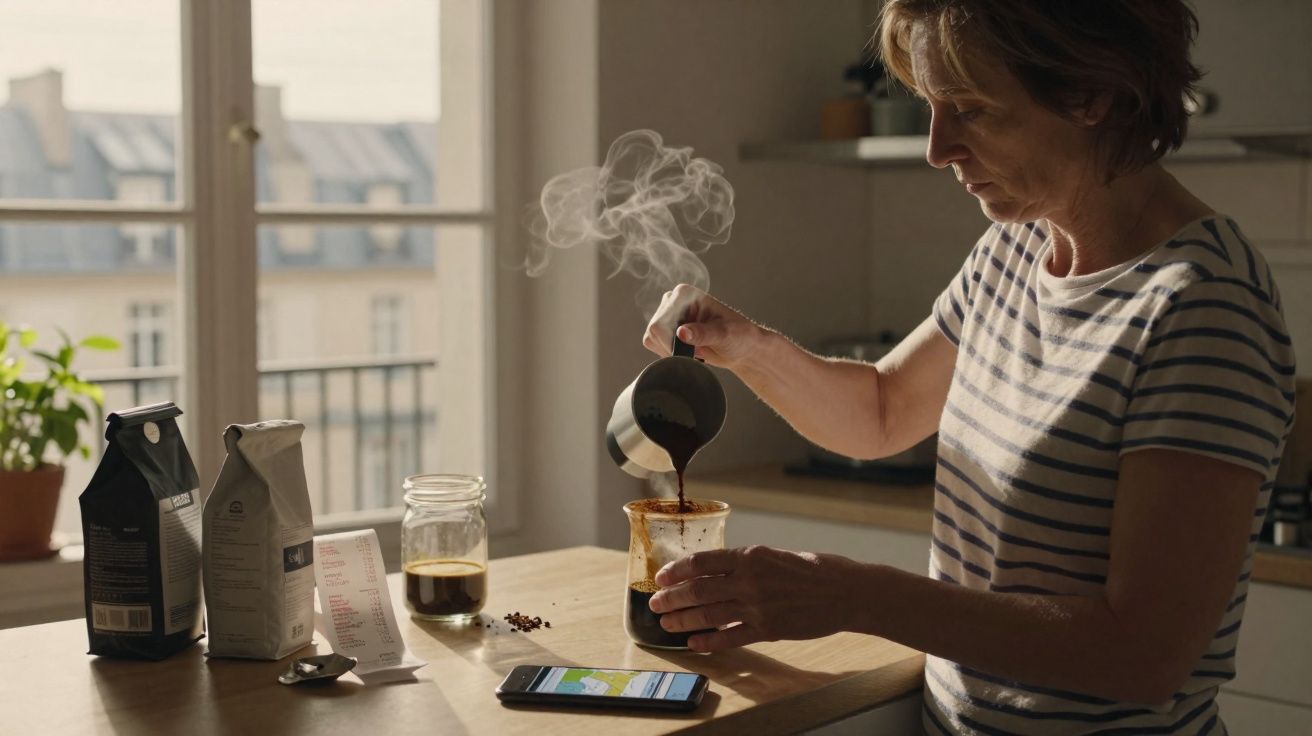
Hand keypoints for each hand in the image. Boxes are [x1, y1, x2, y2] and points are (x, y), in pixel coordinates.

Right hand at [642, 284, 768, 371]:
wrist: (741, 347)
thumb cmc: (738, 336)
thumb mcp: (724, 334)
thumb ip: (703, 333)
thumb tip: (681, 333)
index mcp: (684, 294)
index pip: (661, 323)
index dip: (671, 343)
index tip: (692, 352)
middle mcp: (672, 301)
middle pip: (654, 331)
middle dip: (673, 348)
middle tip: (697, 352)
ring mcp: (668, 315)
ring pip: (651, 338)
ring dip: (671, 351)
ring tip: (694, 351)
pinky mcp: (666, 329)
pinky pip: (654, 345)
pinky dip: (669, 354)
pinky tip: (688, 352)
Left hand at [647, 545, 865, 651]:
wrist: (845, 591)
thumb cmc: (814, 569)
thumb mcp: (775, 555)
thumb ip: (745, 564)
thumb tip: (715, 571)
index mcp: (750, 556)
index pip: (701, 562)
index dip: (676, 571)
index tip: (661, 577)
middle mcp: (749, 580)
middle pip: (698, 590)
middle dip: (671, 598)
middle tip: (655, 604)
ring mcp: (757, 607)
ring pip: (708, 615)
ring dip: (682, 620)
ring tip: (666, 624)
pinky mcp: (768, 630)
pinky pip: (730, 637)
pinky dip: (709, 641)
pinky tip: (695, 643)